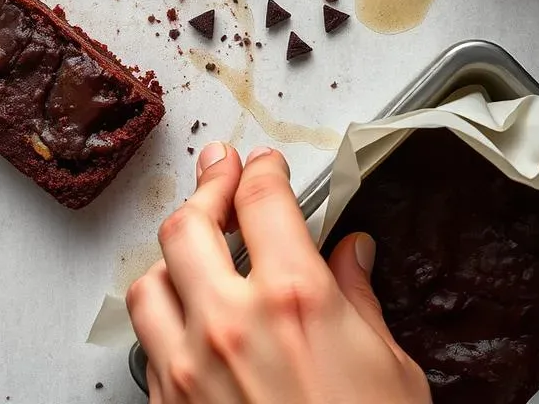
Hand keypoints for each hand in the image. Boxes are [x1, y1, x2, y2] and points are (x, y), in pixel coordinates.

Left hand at [127, 143, 430, 403]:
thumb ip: (361, 300)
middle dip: (206, 186)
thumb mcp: (392, 373)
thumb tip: (353, 254)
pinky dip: (162, 317)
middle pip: (190, 222)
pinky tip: (184, 316)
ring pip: (150, 278)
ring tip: (194, 247)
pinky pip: (146, 342)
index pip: (262, 199)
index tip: (264, 165)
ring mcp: (189, 366)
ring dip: (171, 256)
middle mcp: (231, 322)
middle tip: (219, 170)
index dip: (262, 169)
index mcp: (294, 300)